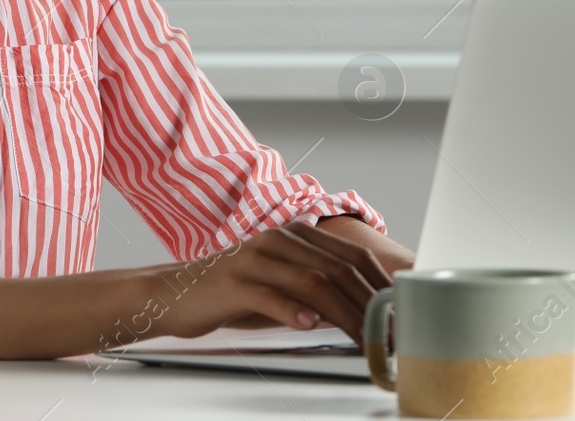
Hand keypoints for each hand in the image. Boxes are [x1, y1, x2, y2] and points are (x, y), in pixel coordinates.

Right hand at [138, 220, 392, 344]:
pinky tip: (310, 325)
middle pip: (339, 267)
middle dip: (371, 304)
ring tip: (364, 338)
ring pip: (313, 280)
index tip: (401, 315)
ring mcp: (256, 258)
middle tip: (390, 333)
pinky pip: (271, 295)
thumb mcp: (281, 286)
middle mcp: (279, 240)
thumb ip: (317, 290)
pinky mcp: (235, 281)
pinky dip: (294, 311)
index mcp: (295, 235)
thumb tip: (365, 312)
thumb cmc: (231, 293)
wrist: (172, 293)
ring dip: (345, 313)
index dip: (382, 286)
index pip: (353, 256)